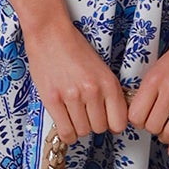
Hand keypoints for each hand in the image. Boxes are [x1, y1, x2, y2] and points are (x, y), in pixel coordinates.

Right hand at [22, 16, 129, 143]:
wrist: (50, 34)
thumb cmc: (74, 49)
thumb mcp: (101, 69)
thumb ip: (108, 92)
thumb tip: (113, 118)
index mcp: (109, 83)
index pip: (119, 122)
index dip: (112, 124)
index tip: (106, 121)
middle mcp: (93, 91)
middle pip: (99, 128)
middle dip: (93, 124)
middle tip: (86, 114)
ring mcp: (72, 96)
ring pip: (82, 131)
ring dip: (78, 127)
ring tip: (74, 114)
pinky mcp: (53, 100)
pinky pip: (65, 131)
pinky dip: (67, 133)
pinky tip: (66, 123)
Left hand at [127, 12, 168, 156]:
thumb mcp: (161, 65)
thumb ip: (151, 88)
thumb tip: (141, 112)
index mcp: (155, 78)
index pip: (136, 115)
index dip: (138, 122)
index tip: (143, 119)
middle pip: (153, 126)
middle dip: (153, 130)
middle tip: (158, 125)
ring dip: (168, 137)